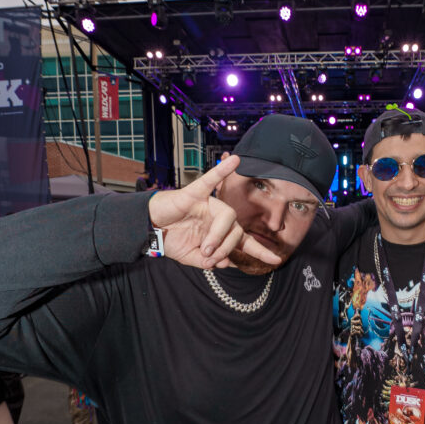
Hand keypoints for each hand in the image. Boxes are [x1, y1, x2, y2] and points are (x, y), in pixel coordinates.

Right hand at [147, 156, 281, 269]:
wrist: (149, 228)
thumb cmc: (171, 238)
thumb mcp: (191, 257)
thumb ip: (208, 261)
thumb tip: (226, 263)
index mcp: (220, 233)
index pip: (245, 241)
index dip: (260, 251)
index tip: (276, 261)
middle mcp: (218, 218)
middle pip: (237, 230)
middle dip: (225, 248)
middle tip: (209, 257)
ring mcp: (208, 205)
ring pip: (228, 216)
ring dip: (218, 236)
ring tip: (205, 248)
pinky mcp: (194, 194)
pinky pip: (209, 180)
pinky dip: (221, 170)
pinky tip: (234, 160)